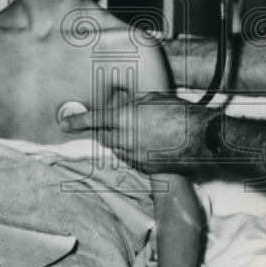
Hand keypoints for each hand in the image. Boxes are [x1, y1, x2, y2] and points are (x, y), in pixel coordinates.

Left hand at [58, 91, 209, 172]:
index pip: (92, 120)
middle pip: (102, 138)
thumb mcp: (152, 98)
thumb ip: (130, 103)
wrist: (201, 136)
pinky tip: (148, 145)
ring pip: (116, 150)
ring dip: (120, 142)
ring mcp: (134, 156)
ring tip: (137, 133)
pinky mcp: (145, 168)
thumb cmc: (179, 112)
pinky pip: (131, 160)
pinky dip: (133, 153)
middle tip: (111, 126)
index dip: (76, 122)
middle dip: (103, 132)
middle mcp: (125, 139)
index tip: (64, 124)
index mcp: (124, 118)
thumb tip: (119, 104)